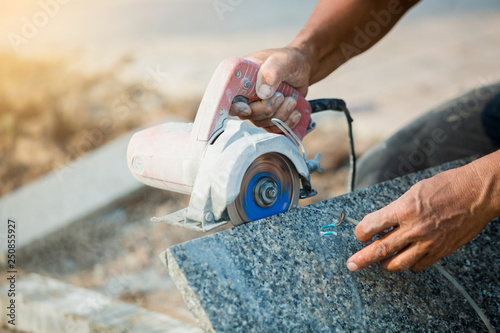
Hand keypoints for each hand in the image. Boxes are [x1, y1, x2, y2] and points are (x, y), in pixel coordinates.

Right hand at [229, 46, 311, 131]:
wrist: (302, 69)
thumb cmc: (290, 61)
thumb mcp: (283, 61)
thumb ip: (272, 73)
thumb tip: (262, 93)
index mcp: (241, 79)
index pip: (229, 97)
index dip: (235, 106)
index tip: (248, 108)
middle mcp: (245, 95)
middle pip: (247, 114)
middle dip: (266, 109)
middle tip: (282, 96)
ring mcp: (256, 107)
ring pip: (261, 123)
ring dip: (280, 115)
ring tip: (292, 100)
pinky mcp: (268, 116)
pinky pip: (273, 128)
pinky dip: (286, 124)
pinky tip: (296, 113)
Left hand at [346, 164, 493, 271]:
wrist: (476, 194)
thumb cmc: (445, 187)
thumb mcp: (412, 192)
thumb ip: (396, 210)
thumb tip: (381, 223)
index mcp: (403, 209)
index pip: (371, 226)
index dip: (361, 232)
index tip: (360, 235)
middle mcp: (413, 228)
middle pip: (380, 249)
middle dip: (362, 259)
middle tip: (352, 264)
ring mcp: (427, 243)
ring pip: (398, 264)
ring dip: (385, 264)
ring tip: (380, 261)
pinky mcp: (440, 252)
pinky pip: (418, 266)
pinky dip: (409, 264)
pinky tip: (406, 258)